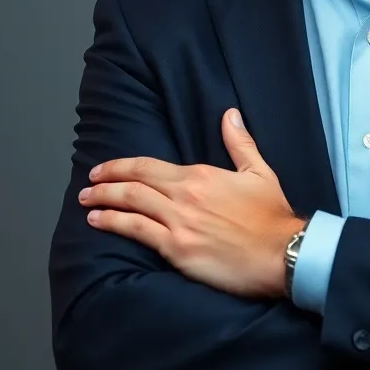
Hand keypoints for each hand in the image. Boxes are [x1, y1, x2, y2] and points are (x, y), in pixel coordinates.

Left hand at [78, 109, 303, 297]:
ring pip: (130, 205)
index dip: (122, 166)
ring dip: (103, 200)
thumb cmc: (272, 217)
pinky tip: (98, 222)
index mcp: (200, 175)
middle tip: (89, 183)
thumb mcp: (259, 173)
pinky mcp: (177, 250)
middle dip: (106, 181)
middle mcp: (184, 196)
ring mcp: (178, 223)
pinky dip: (114, 223)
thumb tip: (229, 115)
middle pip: (134, 182)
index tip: (105, 169)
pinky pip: (137, 232)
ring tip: (87, 201)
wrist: (281, 253)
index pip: (150, 166)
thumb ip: (240, 143)